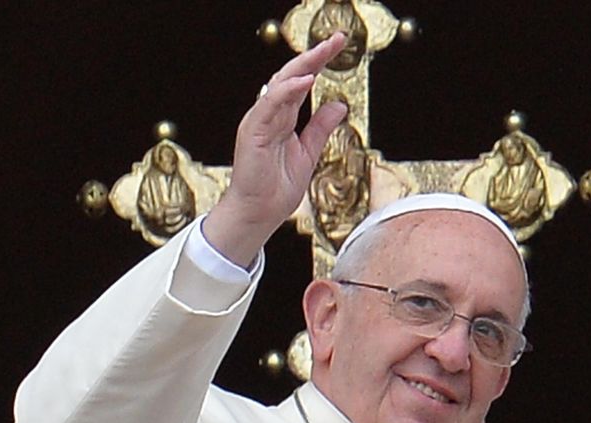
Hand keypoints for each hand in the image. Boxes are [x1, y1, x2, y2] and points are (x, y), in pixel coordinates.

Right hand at [204, 34, 348, 266]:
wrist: (258, 215)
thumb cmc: (276, 189)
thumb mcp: (308, 153)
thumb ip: (320, 128)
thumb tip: (338, 105)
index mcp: (281, 118)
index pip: (301, 83)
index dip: (319, 63)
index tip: (338, 46)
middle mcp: (268, 115)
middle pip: (291, 77)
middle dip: (314, 56)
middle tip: (337, 40)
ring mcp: (258, 122)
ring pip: (279, 85)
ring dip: (302, 66)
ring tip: (323, 52)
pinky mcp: (252, 133)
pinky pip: (269, 105)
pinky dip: (286, 91)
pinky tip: (305, 80)